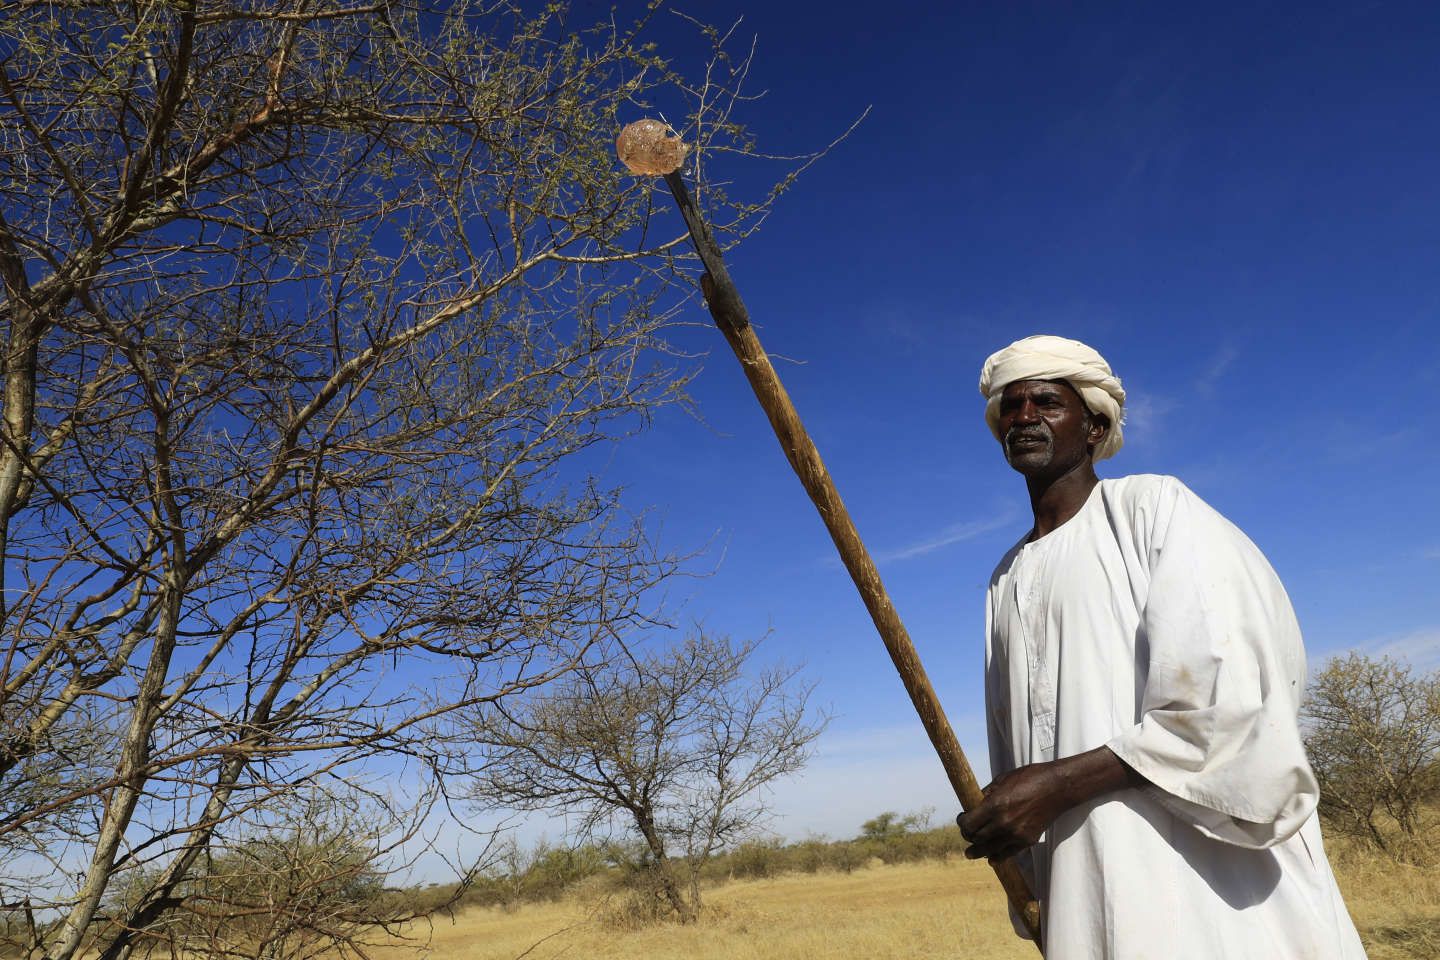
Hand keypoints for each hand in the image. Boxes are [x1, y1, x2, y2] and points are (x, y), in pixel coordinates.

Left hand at [956, 746, 1141, 861]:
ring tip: (971, 853)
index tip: (962, 819)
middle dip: (968, 836)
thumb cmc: (1030, 778)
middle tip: (966, 834)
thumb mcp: (1003, 779)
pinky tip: (991, 858)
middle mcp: (1004, 822)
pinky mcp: (1028, 840)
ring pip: (990, 849)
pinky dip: (997, 857)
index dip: (962, 823)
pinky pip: (1007, 854)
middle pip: (977, 838)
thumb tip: (974, 804)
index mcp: (995, 805)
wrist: (1058, 788)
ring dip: (978, 851)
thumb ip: (987, 794)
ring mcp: (1016, 834)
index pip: (969, 823)